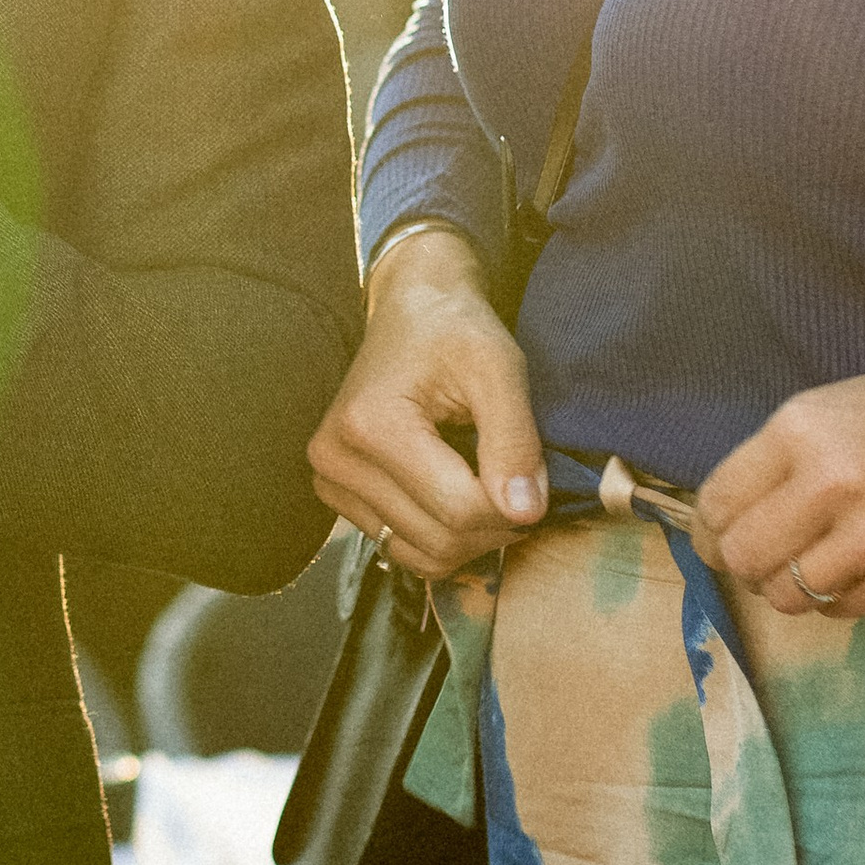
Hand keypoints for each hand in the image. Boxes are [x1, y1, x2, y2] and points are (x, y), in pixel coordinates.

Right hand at [308, 225, 546, 580]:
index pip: (456, 508)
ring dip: (468, 537)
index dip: (513, 506)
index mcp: (369, 424)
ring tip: (485, 487)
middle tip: (518, 483)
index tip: (535, 476)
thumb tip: (525, 513)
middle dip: (493, 524)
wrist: (413, 310)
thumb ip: (515, 440)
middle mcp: (334, 458)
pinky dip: (440, 535)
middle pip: (438, 539)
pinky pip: (400, 547)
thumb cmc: (456, 329)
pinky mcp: (335, 493)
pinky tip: (454, 493)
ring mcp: (329, 479)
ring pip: (420, 555)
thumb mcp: (499, 368)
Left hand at [697, 340, 864, 616]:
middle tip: (767, 558)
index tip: (720, 535)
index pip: (717, 499)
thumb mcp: (850, 405)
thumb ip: (791, 453)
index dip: (711, 526)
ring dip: (793, 587)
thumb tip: (739, 508)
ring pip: (784, 596)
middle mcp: (825, 484)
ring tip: (823, 564)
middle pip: (740, 556)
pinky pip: (841, 611)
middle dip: (744, 563)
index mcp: (801, 428)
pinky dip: (843, 599)